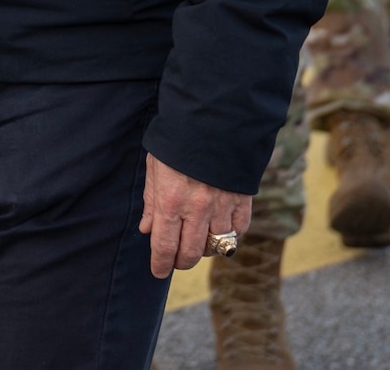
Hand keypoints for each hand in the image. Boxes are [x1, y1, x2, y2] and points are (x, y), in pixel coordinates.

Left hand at [138, 153, 250, 278]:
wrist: (212, 118)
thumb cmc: (176, 141)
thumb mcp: (155, 167)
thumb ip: (151, 202)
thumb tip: (147, 230)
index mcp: (171, 200)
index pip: (165, 246)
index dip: (161, 264)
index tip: (158, 271)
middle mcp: (197, 208)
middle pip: (192, 252)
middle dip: (182, 261)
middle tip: (176, 260)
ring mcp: (223, 205)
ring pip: (216, 245)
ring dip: (205, 249)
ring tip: (196, 242)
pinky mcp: (243, 199)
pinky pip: (238, 231)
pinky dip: (230, 236)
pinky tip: (219, 230)